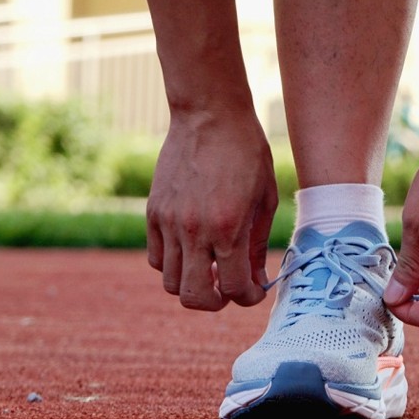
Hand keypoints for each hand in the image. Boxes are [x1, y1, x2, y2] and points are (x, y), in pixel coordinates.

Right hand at [145, 109, 278, 310]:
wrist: (210, 116)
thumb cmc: (247, 152)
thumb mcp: (265, 198)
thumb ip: (257, 245)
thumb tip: (256, 281)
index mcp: (229, 227)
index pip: (234, 288)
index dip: (248, 298)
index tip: (254, 291)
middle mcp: (195, 230)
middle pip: (195, 297)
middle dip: (216, 303)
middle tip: (229, 290)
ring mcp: (169, 223)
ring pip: (171, 282)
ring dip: (193, 284)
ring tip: (212, 268)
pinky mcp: (154, 213)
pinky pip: (157, 258)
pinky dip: (174, 265)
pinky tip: (193, 250)